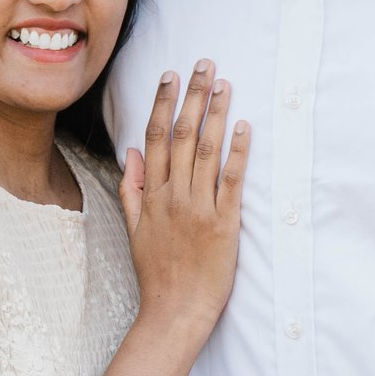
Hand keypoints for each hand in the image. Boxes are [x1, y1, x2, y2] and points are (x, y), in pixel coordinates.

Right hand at [119, 65, 247, 346]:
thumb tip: (130, 153)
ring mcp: (198, 208)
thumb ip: (131, 189)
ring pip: (205, 150)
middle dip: (192, 95)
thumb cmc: (157, 275)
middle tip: (203, 63)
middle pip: (180, 134)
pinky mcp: (224, 224)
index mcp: (151, 196)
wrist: (175, 312)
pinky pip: (231, 181)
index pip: (154, 138)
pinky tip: (244, 126)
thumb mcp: (133, 230)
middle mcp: (173, 196)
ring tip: (223, 82)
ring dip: (215, 113)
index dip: (161, 102)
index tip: (169, 75)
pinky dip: (238, 151)